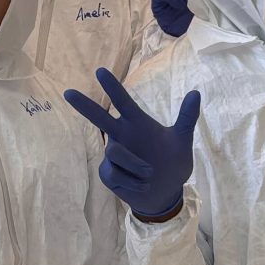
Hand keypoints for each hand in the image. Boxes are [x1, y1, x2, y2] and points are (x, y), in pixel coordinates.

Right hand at [64, 66, 200, 220]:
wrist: (167, 193)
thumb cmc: (173, 164)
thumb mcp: (182, 141)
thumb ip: (187, 117)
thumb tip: (196, 93)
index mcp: (137, 123)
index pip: (122, 101)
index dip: (112, 87)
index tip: (100, 71)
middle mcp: (121, 136)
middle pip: (98, 118)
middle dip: (84, 106)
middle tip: (68, 92)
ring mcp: (112, 155)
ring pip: (115, 152)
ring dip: (136, 165)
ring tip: (151, 175)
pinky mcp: (108, 173)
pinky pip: (115, 173)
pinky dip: (133, 181)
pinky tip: (143, 185)